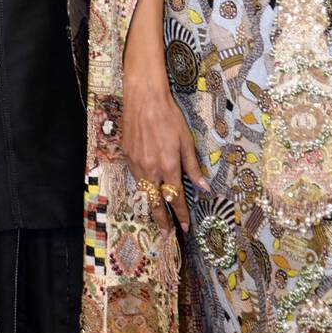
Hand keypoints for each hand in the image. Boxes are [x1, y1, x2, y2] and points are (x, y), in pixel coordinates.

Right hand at [122, 71, 210, 236]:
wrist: (144, 98)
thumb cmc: (169, 116)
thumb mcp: (186, 140)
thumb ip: (193, 167)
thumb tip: (204, 188)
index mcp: (168, 166)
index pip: (176, 198)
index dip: (181, 215)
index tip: (185, 228)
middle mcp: (151, 170)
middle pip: (156, 203)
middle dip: (163, 221)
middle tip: (167, 234)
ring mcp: (136, 164)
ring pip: (144, 191)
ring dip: (152, 204)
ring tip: (159, 214)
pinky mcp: (127, 156)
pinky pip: (136, 177)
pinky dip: (143, 186)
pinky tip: (148, 186)